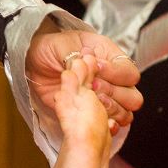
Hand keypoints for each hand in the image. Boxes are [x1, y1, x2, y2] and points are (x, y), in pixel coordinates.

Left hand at [26, 25, 140, 130]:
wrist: (35, 64)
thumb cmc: (50, 48)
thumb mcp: (60, 45)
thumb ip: (76, 54)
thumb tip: (89, 62)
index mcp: (108, 55)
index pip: (128, 72)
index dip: (114, 73)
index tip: (95, 69)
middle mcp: (112, 77)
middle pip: (133, 96)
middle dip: (112, 93)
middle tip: (91, 86)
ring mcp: (106, 96)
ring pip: (126, 111)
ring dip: (109, 109)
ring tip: (89, 99)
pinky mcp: (95, 110)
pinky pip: (114, 123)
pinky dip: (107, 123)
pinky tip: (93, 115)